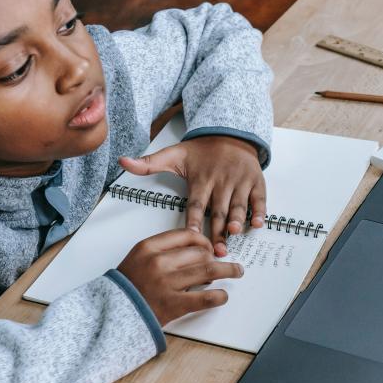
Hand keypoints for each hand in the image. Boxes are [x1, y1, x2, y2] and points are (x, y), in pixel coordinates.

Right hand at [117, 229, 243, 325]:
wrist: (112, 312)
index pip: (186, 235)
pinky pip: (205, 298)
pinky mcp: (173, 305)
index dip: (203, 240)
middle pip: (199, 252)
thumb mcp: (139, 258)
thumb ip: (163, 250)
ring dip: (227, 270)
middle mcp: (158, 263)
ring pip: (207, 270)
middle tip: (219, 264)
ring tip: (236, 271)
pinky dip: (219, 296)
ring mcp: (166, 284)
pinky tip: (223, 296)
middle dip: (214, 257)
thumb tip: (197, 248)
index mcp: (149, 247)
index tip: (209, 247)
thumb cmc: (128, 286)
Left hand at [119, 135, 265, 255]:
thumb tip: (123, 162)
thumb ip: (149, 163)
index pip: (196, 204)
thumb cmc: (201, 151)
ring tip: (235, 233)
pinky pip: (259, 198)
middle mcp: (221, 181)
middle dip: (217, 230)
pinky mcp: (255, 181)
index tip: (190, 236)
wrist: (229, 133)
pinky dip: (260, 210)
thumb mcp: (174, 154)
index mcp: (201, 179)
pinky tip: (258, 223)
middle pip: (218, 210)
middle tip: (216, 249)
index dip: (194, 220)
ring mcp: (239, 182)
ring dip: (237, 219)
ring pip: (238, 205)